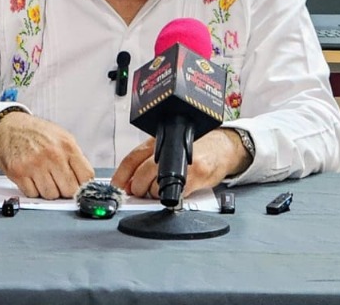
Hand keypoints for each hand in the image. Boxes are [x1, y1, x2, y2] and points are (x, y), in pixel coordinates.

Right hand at [0, 111, 94, 198]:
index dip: (83, 185)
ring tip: (44, 177)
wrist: (10, 126)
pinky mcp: (19, 173)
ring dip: (49, 190)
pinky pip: (33, 194)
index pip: (86, 176)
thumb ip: (74, 158)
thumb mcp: (62, 137)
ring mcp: (35, 164)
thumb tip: (86, 181)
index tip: (79, 186)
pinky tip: (32, 178)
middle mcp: (52, 155)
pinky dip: (33, 189)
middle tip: (60, 183)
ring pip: (51, 195)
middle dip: (66, 190)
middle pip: (70, 190)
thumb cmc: (37, 133)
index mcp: (67, 146)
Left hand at [110, 128, 247, 198]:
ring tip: (161, 191)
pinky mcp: (195, 177)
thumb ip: (149, 160)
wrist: (222, 146)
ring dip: (153, 195)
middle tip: (139, 192)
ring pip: (155, 187)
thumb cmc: (196, 146)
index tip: (116, 187)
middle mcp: (169, 150)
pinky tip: (173, 194)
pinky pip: (174, 194)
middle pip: (142, 174)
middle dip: (137, 188)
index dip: (122, 175)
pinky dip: (170, 198)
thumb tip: (129, 181)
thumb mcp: (169, 146)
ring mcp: (182, 164)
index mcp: (159, 140)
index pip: (132, 158)